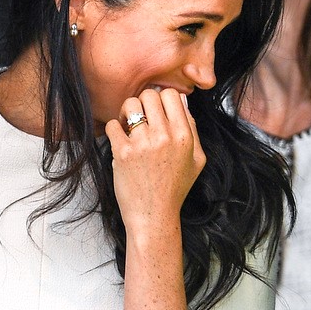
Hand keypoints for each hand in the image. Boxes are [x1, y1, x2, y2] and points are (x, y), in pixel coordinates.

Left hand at [106, 88, 205, 224]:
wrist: (154, 215)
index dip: (162, 98)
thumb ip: (193, 130)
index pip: (171, 95)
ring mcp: (143, 144)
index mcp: (184, 136)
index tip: (157, 110)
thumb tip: (182, 102)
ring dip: (127, 112)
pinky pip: (113, 124)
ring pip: (130, 104)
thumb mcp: (197, 159)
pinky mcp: (123, 152)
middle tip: (141, 118)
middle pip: (149, 95)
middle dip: (143, 103)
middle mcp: (165, 136)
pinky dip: (114, 130)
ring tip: (129, 126)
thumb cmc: (175, 188)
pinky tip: (120, 141)